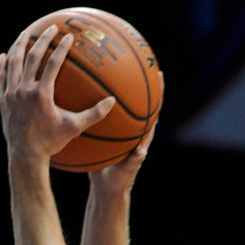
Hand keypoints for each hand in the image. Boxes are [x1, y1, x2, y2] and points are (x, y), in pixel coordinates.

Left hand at [0, 22, 115, 163]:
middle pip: (32, 56)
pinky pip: (1, 78)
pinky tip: (4, 56)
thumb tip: (112, 102)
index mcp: (42, 94)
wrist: (26, 157)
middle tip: (50, 28)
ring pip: (14, 63)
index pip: (52, 63)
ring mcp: (11, 95)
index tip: (68, 36)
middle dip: (42, 39)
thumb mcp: (74, 128)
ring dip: (19, 45)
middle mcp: (24, 91)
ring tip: (25, 34)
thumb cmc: (51, 143)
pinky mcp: (2, 101)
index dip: (61, 48)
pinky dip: (2, 66)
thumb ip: (93, 115)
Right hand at [88, 74, 163, 194]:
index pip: (153, 109)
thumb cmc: (118, 181)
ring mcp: (118, 128)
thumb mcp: (125, 172)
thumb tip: (142, 152)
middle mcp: (132, 128)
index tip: (159, 73)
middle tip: (139, 57)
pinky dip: (96, 99)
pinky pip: (101, 110)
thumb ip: (134, 162)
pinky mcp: (106, 131)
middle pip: (138, 98)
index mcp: (141, 135)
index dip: (158, 93)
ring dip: (116, 83)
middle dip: (140, 78)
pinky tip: (85, 86)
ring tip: (112, 62)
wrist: (105, 187)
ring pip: (119, 101)